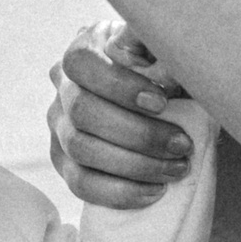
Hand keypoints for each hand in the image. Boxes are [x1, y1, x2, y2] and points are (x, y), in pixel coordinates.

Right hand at [48, 23, 195, 209]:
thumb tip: (159, 62)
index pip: (81, 63)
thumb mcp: (166, 53)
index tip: (162, 102)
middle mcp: (63, 87)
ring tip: (175, 168)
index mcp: (84, 49)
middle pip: (82, 111)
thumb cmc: (167, 74)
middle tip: (181, 145)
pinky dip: (120, 192)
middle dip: (137, 133)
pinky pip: (81, 184)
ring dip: (135, 165)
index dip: (119, 86)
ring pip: (81, 150)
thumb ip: (159, 49)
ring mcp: (59, 127)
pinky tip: (154, 191)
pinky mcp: (65, 162)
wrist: (166, 106)